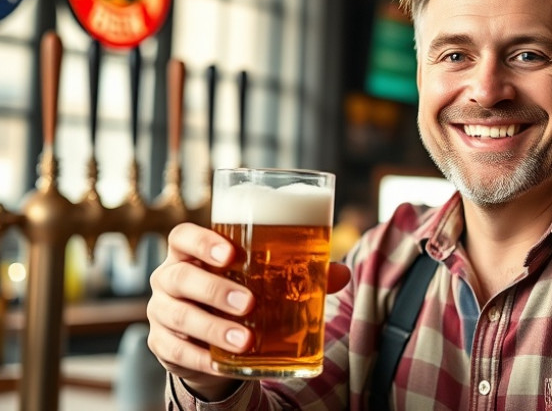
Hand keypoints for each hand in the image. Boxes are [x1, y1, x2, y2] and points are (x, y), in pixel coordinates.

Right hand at [147, 222, 350, 400]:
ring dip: (212, 328)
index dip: (201, 241)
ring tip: (246, 340)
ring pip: (177, 316)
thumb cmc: (241, 291)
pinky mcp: (162, 344)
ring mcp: (161, 311)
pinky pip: (176, 351)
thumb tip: (341, 274)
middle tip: (250, 303)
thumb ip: (300, 273)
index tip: (231, 254)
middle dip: (214, 290)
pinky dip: (201, 359)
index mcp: (191, 252)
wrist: (213, 335)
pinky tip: (224, 363)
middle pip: (180, 277)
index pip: (183, 236)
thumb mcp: (263, 280)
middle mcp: (169, 277)